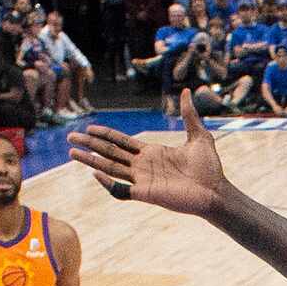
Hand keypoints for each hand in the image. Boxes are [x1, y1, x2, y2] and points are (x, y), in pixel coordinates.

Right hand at [72, 102, 225, 215]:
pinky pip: (121, 191)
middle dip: (90, 145)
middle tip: (70, 138)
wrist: (217, 192)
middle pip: (110, 153)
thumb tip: (187, 91)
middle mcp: (143, 166)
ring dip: (91, 161)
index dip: (105, 135)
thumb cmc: (210, 169)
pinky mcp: (147, 194)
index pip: (122, 142)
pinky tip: (96, 174)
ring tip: (72, 153)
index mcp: (152, 153)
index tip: (89, 128)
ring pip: (110, 168)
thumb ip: (189, 115)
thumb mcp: (199, 136)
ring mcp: (143, 180)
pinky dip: (108, 184)